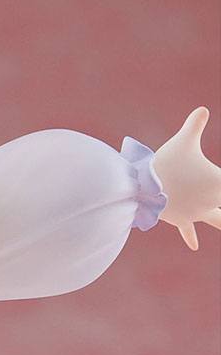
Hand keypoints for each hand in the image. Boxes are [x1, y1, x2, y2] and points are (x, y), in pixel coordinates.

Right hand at [153, 107, 220, 249]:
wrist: (141, 189)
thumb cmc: (163, 163)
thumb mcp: (182, 141)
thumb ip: (194, 125)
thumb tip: (203, 108)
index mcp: (217, 183)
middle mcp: (210, 201)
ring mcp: (195, 213)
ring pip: (216, 219)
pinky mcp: (180, 219)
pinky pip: (188, 229)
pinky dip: (191, 236)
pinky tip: (195, 246)